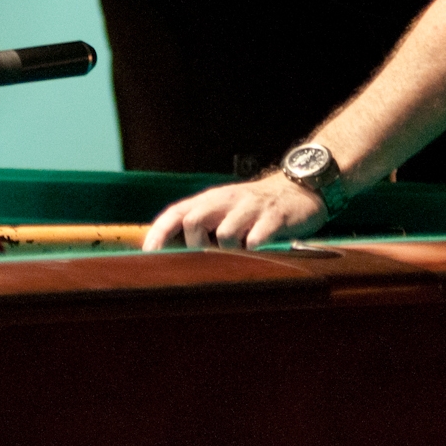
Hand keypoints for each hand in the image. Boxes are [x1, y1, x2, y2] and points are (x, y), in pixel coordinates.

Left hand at [143, 174, 327, 251]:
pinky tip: (258, 249)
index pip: (175, 213)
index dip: (159, 233)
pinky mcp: (274, 217)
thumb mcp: (222, 211)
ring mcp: (250, 208)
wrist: (297, 188)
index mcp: (210, 200)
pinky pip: (257, 236)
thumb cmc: (252, 208)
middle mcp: (226, 201)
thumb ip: (198, 227)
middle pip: (194, 220)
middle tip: (210, 256)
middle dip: (195, 244)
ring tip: (241, 252)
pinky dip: (253, 247)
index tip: (147, 254)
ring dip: (228, 250)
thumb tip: (166, 250)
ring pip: (225, 233)